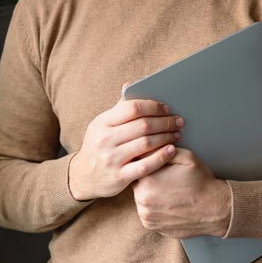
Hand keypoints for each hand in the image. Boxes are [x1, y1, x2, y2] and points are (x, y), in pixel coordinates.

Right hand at [69, 97, 183, 200]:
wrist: (83, 177)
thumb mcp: (102, 125)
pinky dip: (161, 157)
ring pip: (146, 144)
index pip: (132, 108)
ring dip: (166, 137)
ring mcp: (111, 159)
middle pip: (142, 125)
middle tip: (178, 121)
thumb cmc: (98, 145)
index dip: (153, 106)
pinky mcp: (119, 177)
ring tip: (177, 134)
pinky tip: (172, 150)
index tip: (166, 108)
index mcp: (102, 122)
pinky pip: (145, 166)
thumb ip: (119, 109)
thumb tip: (131, 85)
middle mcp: (105, 139)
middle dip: (165, 122)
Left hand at [132, 148, 231, 237]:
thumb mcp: (186, 157)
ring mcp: (146, 215)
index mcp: (148, 180)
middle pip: (137, 182)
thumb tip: (148, 146)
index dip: (150, 164)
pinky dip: (154, 207)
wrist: (215, 209)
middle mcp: (142, 200)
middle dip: (149, 179)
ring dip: (150, 194)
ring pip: (141, 198)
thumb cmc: (201, 182)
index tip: (160, 166)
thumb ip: (163, 150)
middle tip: (167, 179)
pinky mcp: (151, 226)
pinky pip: (147, 212)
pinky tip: (169, 203)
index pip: (138, 166)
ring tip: (169, 192)